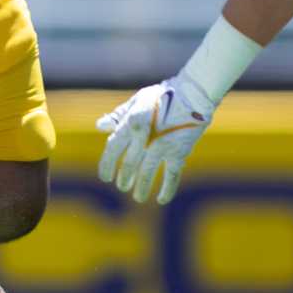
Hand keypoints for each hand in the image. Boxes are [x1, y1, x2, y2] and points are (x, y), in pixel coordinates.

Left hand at [96, 74, 215, 204]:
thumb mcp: (137, 101)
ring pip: (147, 173)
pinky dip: (167, 189)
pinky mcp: (179, 151)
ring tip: (137, 197)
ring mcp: (162, 145)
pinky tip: (161, 199)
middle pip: (129, 164)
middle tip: (122, 186)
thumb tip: (100, 126)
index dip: (107, 165)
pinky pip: (171, 175)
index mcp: (131, 123)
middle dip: (124, 178)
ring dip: (141, 187)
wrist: (193, 94)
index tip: (105, 178)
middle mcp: (144, 137)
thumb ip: (118, 116)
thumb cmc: (162, 96)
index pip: (112, 149)